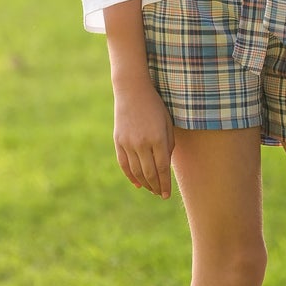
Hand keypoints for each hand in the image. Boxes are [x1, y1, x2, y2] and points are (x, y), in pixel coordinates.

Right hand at [112, 79, 175, 198]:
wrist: (132, 90)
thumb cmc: (155, 105)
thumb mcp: (167, 123)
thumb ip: (168, 145)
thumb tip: (165, 167)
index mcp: (157, 138)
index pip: (162, 168)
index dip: (165, 184)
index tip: (167, 194)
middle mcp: (142, 143)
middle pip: (149, 173)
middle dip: (156, 187)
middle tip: (161, 195)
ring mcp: (128, 142)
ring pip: (136, 171)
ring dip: (144, 184)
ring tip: (151, 190)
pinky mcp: (118, 141)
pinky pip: (124, 164)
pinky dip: (130, 176)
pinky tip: (137, 183)